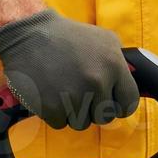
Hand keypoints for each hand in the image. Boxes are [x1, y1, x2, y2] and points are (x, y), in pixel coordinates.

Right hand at [0, 9, 139, 129]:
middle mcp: (96, 82)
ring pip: (82, 124)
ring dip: (72, 112)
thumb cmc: (66, 36)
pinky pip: (60, 124)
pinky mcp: (51, 107)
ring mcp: (74, 96)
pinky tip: (49, 93)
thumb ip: (121, 63)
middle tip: (80, 92)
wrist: (27, 34)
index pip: (129, 103)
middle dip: (93, 109)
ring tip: (63, 89)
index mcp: (113, 66)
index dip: (119, 105)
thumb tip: (130, 84)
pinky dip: (54, 113)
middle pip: (104, 118)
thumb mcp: (105, 39)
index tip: (110, 102)